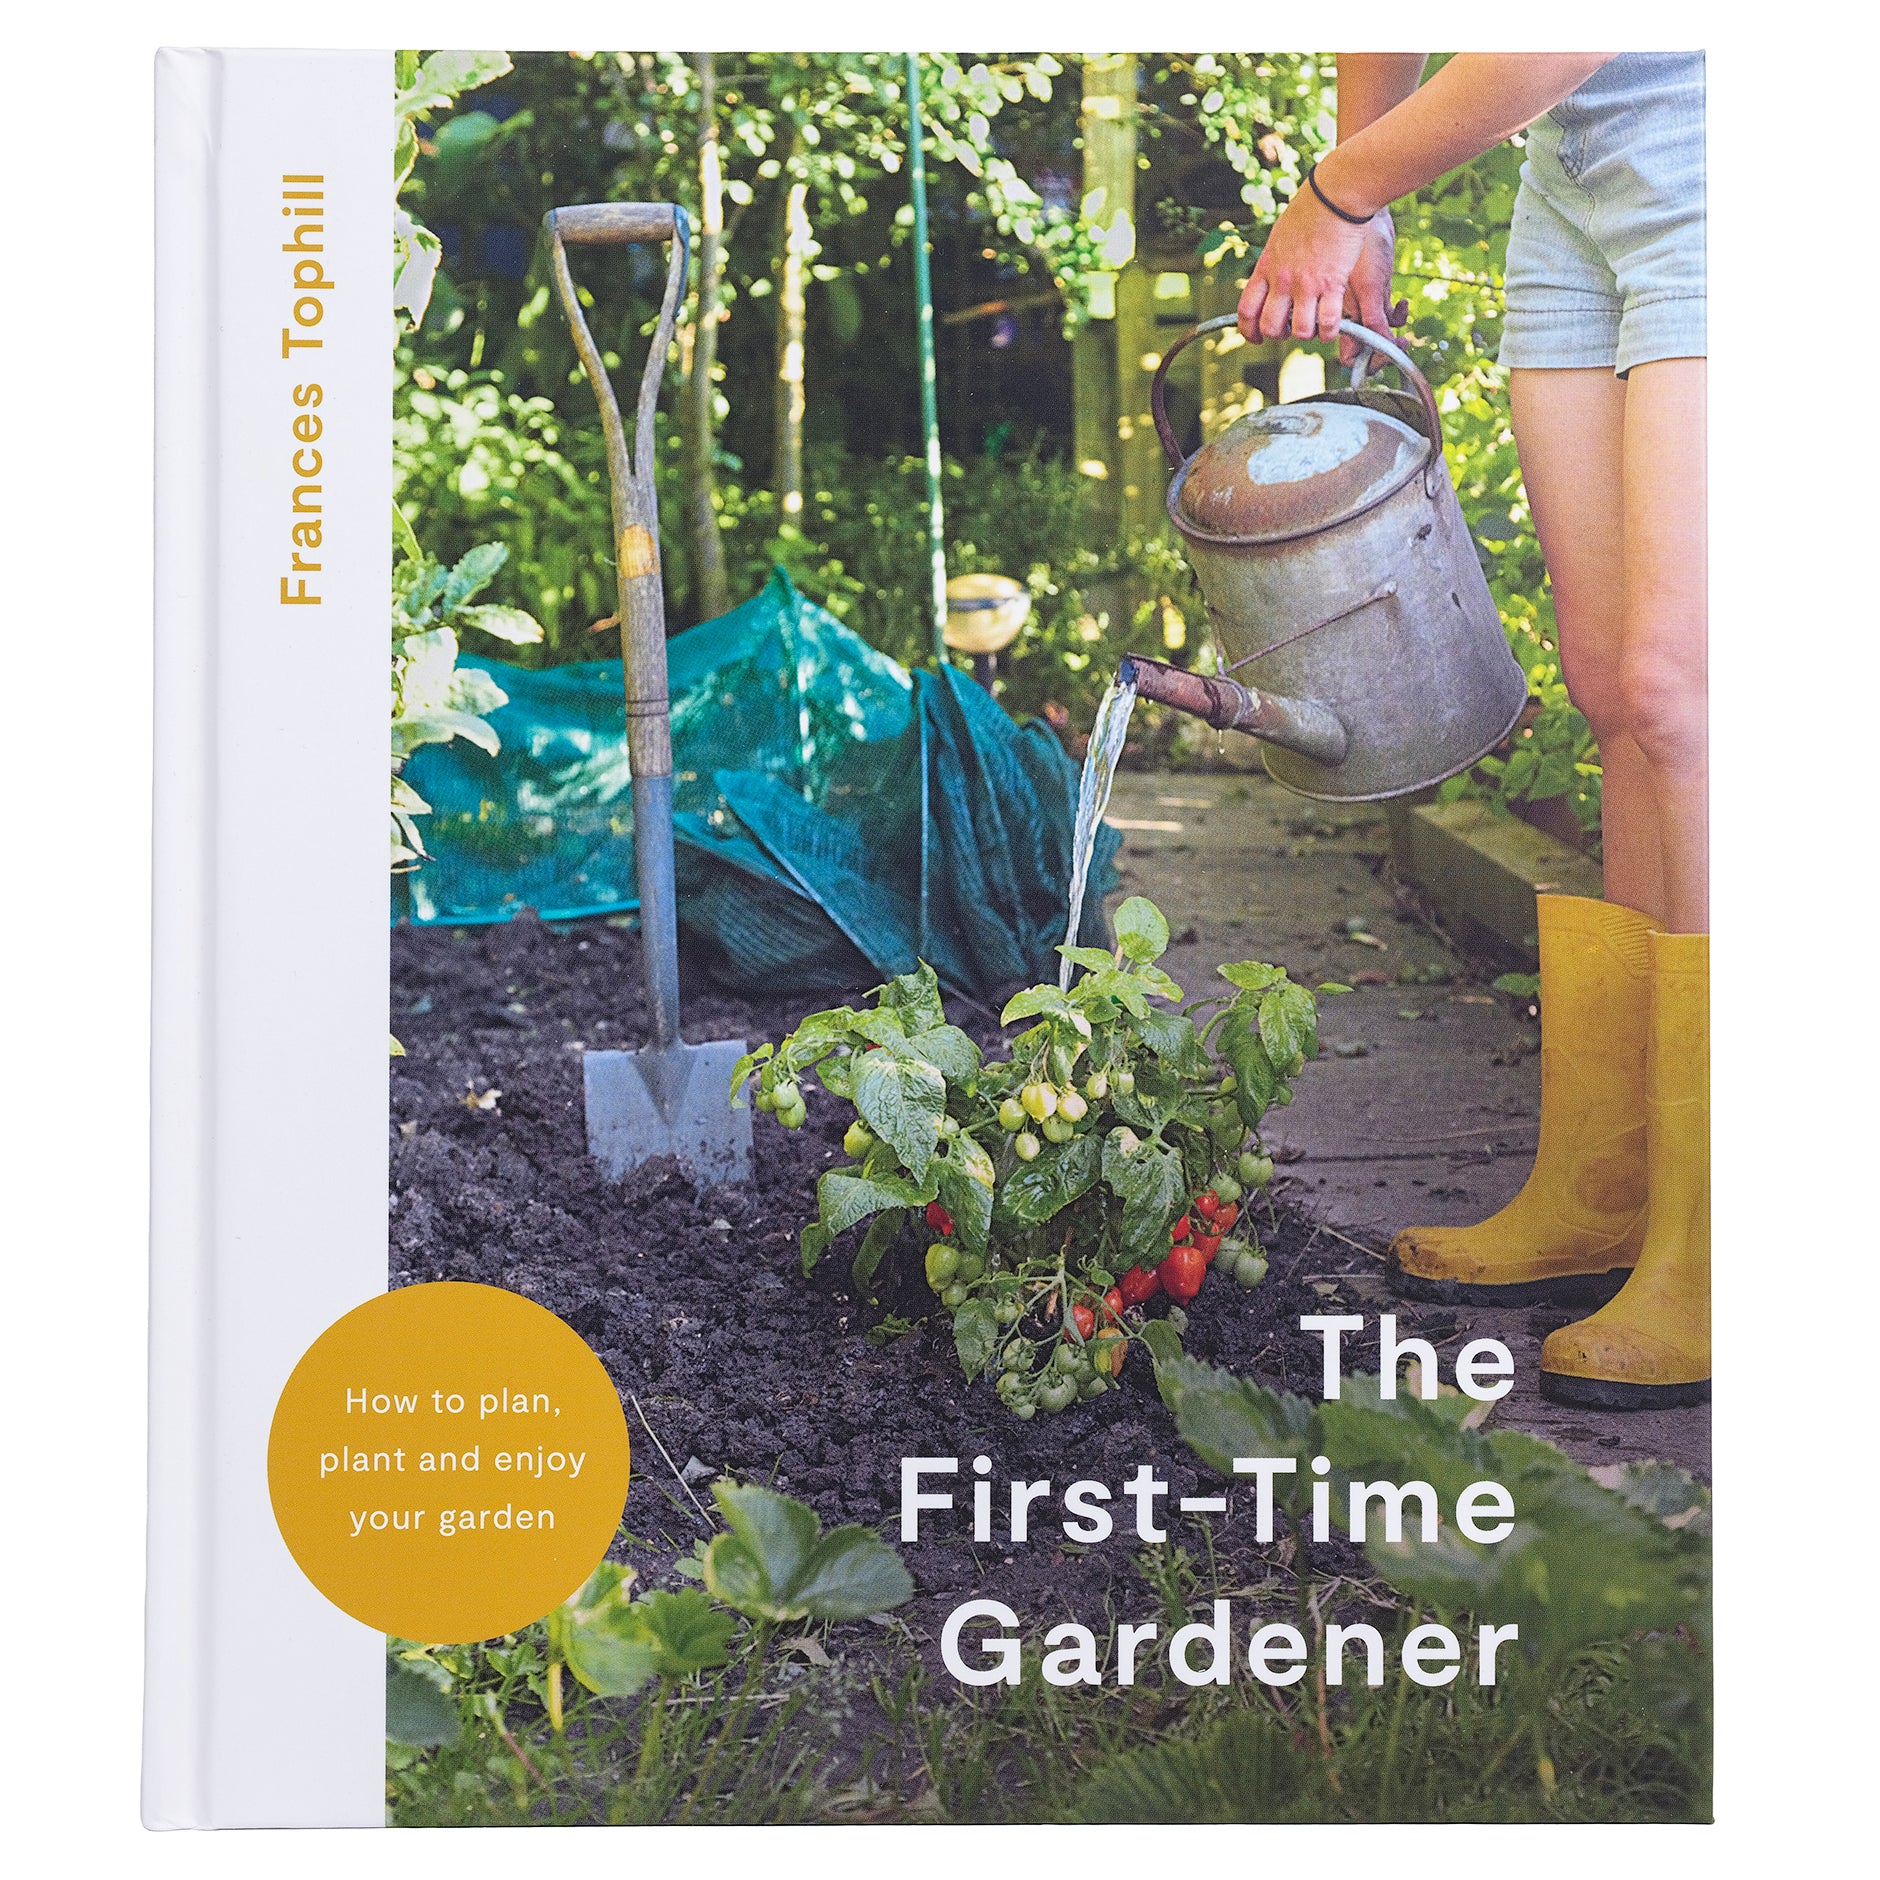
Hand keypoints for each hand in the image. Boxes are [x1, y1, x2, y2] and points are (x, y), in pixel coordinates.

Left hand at [1236, 189, 1404, 354]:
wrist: (1336, 195)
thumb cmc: (1311, 208)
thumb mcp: (1280, 236)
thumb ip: (1275, 262)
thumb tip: (1274, 277)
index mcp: (1266, 267)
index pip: (1246, 310)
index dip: (1249, 331)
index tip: (1257, 337)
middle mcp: (1283, 280)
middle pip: (1270, 326)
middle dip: (1280, 335)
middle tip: (1291, 328)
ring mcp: (1306, 284)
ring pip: (1300, 331)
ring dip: (1308, 334)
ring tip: (1316, 325)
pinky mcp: (1331, 285)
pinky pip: (1327, 323)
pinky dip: (1330, 331)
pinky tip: (1334, 325)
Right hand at [1336, 210, 1403, 365]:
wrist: (1363, 205)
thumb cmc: (1361, 241)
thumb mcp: (1369, 285)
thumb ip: (1372, 318)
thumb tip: (1378, 345)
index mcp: (1338, 314)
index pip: (1350, 355)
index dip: (1368, 361)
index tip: (1385, 355)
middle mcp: (1349, 312)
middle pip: (1363, 348)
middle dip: (1381, 351)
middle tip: (1401, 344)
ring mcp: (1362, 301)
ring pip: (1378, 333)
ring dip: (1392, 331)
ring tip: (1403, 318)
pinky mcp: (1376, 288)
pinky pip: (1387, 315)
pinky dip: (1397, 315)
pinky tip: (1404, 304)